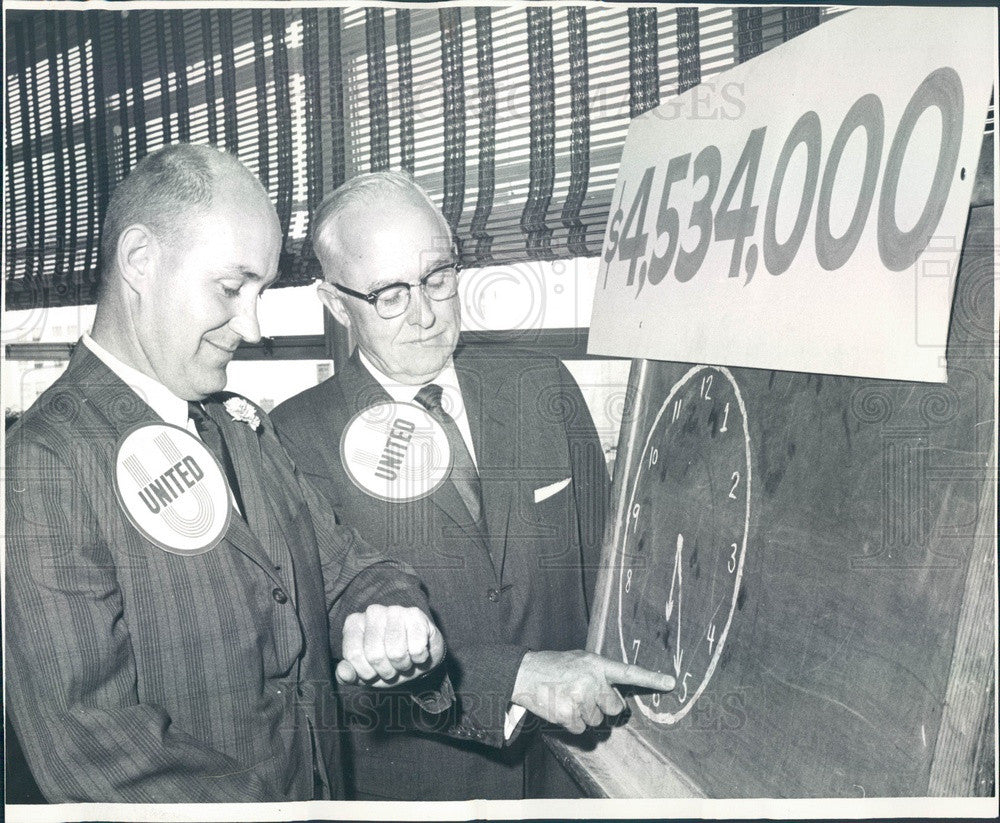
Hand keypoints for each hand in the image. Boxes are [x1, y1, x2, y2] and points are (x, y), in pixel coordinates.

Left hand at [336, 604, 445, 686]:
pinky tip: (417, 653)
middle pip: (375, 655)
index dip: (366, 673)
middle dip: (386, 671)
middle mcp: (373, 612)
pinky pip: (417, 649)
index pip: (354, 655)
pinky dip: (419, 659)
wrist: (418, 656)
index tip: (373, 672)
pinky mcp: (416, 615)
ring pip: (396, 652)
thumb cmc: (388, 663)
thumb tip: (343, 672)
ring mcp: (395, 610)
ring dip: (403, 666)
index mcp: (354, 624)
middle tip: (392, 668)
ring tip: (405, 661)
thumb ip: (349, 674)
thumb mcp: (366, 673)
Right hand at [511, 649, 675, 733]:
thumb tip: (617, 693)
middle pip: (615, 708)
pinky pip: (581, 729)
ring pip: (597, 720)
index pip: (629, 672)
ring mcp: (581, 698)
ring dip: (585, 714)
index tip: (671, 683)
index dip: (652, 679)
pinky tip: (562, 707)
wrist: (525, 673)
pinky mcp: (569, 714)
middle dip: (603, 705)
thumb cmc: (554, 666)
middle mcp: (592, 681)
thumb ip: (600, 672)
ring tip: (569, 698)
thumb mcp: (580, 659)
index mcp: (597, 664)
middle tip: (585, 694)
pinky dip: (572, 722)